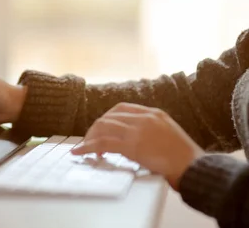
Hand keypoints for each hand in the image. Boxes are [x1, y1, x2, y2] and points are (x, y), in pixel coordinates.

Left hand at [70, 103, 204, 189]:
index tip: (101, 128)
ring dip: (90, 138)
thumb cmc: (183, 157)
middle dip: (95, 129)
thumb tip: (131, 138)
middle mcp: (144, 118)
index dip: (107, 118)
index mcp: (153, 113)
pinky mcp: (131, 146)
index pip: (121, 108)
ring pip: (103, 127)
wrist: (193, 166)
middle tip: (90, 141)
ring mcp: (137, 131)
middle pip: (109, 117)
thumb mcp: (168, 133)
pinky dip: (87, 147)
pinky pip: (102, 143)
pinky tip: (80, 152)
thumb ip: (150, 130)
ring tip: (86, 148)